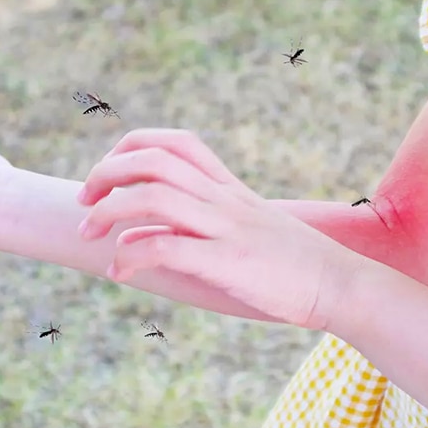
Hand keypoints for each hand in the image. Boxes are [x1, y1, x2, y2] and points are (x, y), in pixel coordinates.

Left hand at [77, 129, 367, 330]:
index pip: (175, 142)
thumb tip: (142, 236)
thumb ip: (200, 227)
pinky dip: (130, 257)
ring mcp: (226, 228)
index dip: (130, 149)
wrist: (341, 285)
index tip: (108, 178)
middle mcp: (224, 200)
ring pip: (152, 198)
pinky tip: (120, 274)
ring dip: (109, 212)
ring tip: (91, 235)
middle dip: (105, 174)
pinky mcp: (227, 261)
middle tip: (85, 204)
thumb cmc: (294, 267)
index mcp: (229, 189)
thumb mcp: (248, 233)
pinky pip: (164, 248)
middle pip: (152, 160)